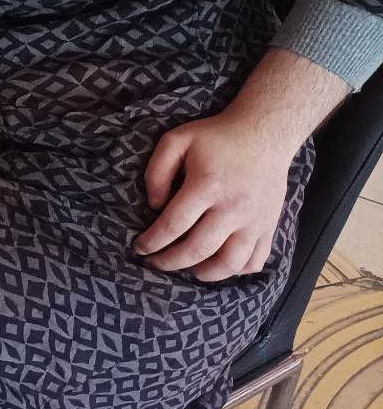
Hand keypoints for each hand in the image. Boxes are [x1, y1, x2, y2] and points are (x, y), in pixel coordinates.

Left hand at [137, 110, 296, 281]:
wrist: (264, 135)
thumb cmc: (216, 138)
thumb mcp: (177, 140)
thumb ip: (157, 170)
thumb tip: (154, 205)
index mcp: (207, 186)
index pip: (173, 224)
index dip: (152, 241)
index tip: (139, 248)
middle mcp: (234, 209)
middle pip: (198, 249)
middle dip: (170, 262)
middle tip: (154, 263)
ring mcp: (255, 222)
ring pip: (230, 264)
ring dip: (204, 273)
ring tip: (187, 268)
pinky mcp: (270, 227)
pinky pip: (255, 261)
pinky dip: (236, 270)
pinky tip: (218, 264)